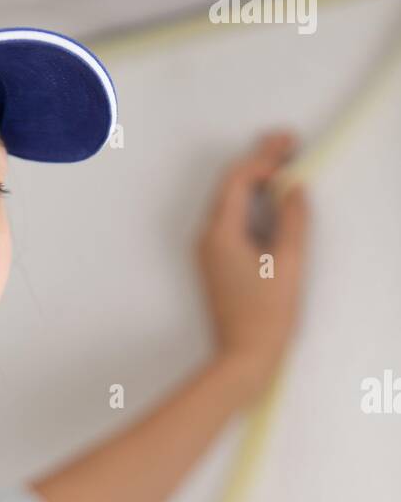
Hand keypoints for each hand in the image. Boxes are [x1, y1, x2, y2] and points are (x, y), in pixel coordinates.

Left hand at [196, 130, 310, 405]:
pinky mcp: (216, 264)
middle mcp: (207, 239)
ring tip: (282, 162)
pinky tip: (270, 198)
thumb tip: (294, 189)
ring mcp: (208, 252)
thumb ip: (292, 220)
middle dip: (258, 160)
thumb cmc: (265, 316)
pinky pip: (230, 220)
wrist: (241, 359)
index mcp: (220, 233)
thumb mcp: (288, 263)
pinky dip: (250, 202)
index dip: (264, 155)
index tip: (289, 143)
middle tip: (288, 143)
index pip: (238, 179)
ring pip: (228, 201)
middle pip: (229, 185)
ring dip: (254, 179)